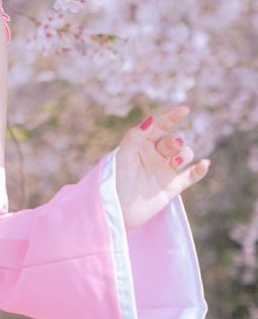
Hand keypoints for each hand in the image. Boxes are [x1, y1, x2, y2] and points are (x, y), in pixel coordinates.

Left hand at [115, 104, 210, 230]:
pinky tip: (205, 164)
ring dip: (184, 154)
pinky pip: (191, 176)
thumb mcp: (123, 154)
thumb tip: (151, 119)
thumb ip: (135, 136)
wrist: (117, 209)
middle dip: (175, 141)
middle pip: (174, 141)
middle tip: (173, 145)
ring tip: (176, 161)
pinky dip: (200, 170)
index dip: (173, 117)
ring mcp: (164, 171)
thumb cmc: (115, 180)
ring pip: (185, 155)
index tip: (185, 109)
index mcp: (142, 144)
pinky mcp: (172, 187)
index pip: (160, 126)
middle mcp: (155, 155)